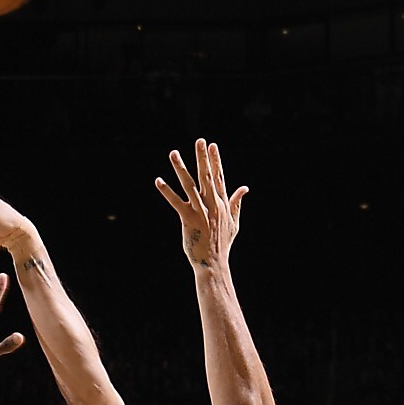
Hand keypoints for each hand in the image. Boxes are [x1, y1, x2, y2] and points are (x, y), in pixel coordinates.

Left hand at [155, 139, 246, 270]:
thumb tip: (244, 188)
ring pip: (189, 185)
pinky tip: (158, 180)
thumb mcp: (234, 222)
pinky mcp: (188, 219)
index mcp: (222, 203)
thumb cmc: (223, 244)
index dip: (215, 161)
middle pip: (206, 176)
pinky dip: (167, 191)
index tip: (212, 146)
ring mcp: (200, 211)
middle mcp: (212, 204)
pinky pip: (176, 202)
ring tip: (173, 153)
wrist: (214, 263)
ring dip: (181, 168)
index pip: (219, 177)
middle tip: (199, 140)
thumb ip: (237, 203)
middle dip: (202, 157)